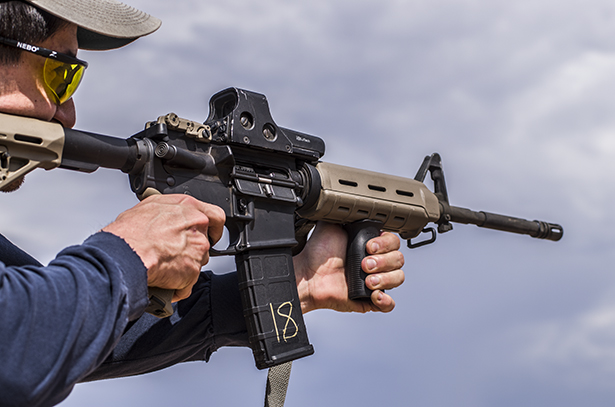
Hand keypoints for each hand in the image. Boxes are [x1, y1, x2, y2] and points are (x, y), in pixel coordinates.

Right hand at [102, 194, 224, 301]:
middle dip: (191, 250)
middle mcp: (197, 227)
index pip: (215, 216)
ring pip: (197, 263)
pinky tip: (162, 282)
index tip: (209, 234)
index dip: (213, 228)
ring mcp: (198, 250)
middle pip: (204, 242)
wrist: (125, 253)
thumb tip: (167, 217)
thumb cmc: (130, 231)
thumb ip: (169, 211)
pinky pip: (187, 284)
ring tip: (162, 267)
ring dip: (183, 267)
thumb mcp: (150, 207)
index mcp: (189, 207)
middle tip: (174, 253)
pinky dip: (176, 286)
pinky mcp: (193, 271)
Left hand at [294, 222, 404, 312]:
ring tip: (367, 280)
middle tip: (364, 263)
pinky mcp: (369, 300)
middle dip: (384, 261)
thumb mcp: (333, 224)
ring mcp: (374, 281)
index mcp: (370, 244)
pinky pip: (389, 304)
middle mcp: (375, 262)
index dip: (385, 244)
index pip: (394, 242)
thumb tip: (353, 201)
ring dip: (385, 279)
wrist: (308, 276)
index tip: (368, 246)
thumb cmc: (317, 253)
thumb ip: (347, 213)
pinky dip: (386, 300)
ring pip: (398, 279)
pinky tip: (374, 294)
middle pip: (399, 260)